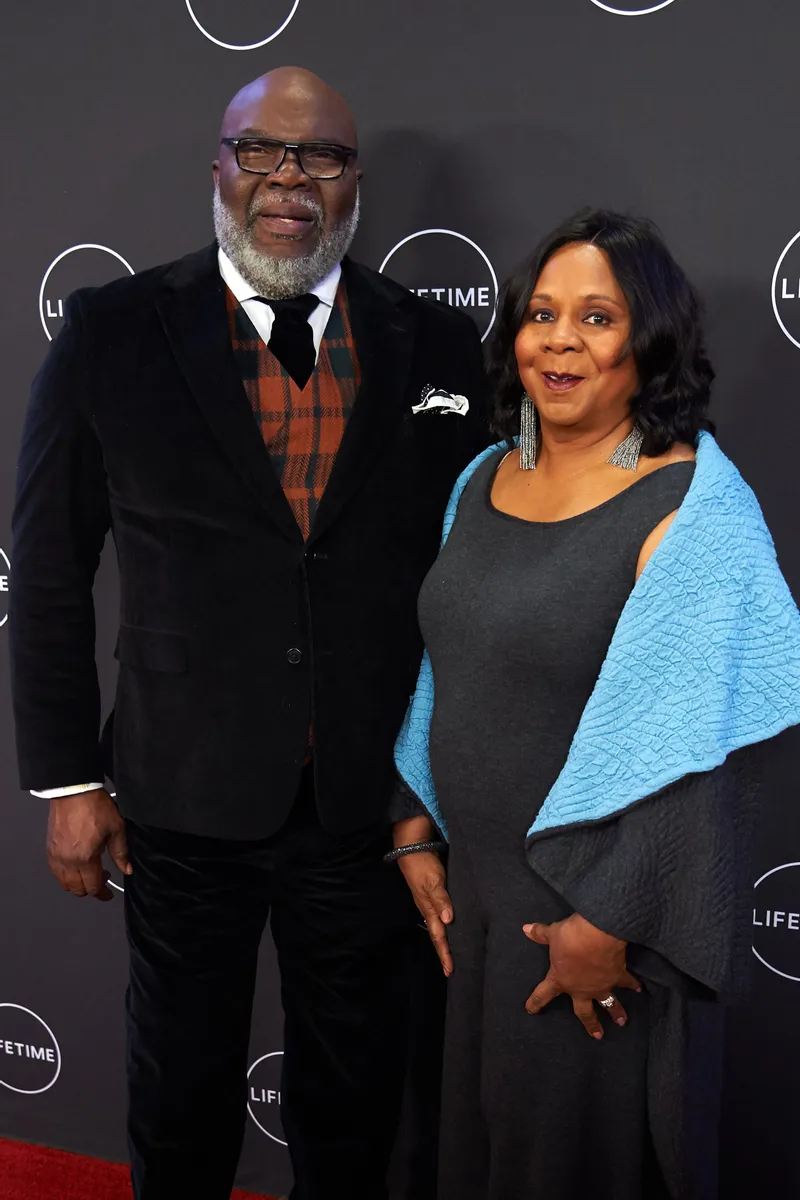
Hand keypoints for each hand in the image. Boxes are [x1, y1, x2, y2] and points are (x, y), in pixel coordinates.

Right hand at [46, 788, 131, 901]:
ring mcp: (56, 856)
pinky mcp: (49, 849)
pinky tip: (76, 866)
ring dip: (77, 884)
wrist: (74, 791)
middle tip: (103, 879)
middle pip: (77, 889)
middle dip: (91, 889)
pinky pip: (55, 872)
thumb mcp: (116, 828)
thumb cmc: (94, 806)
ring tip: (90, 872)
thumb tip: (127, 869)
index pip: (93, 887)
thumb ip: (121, 853)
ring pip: (64, 883)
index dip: (103, 894)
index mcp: (85, 858)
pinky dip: (65, 875)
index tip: (109, 894)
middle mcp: (68, 861)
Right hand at [399, 851, 453, 976]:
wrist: (412, 850)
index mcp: (429, 910)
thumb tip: (448, 920)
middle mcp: (430, 910)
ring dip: (446, 942)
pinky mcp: (434, 895)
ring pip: (439, 928)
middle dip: (445, 953)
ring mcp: (430, 903)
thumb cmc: (423, 865)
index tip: (450, 970)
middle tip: (452, 970)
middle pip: (438, 936)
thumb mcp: (433, 881)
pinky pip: (441, 916)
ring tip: (454, 954)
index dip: (445, 953)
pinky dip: (446, 927)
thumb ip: (441, 899)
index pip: (439, 937)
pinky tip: (452, 927)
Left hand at [523, 913, 640, 1038]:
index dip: (536, 1002)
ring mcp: (601, 985)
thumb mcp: (553, 933)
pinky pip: (626, 982)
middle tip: (596, 1035)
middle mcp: (582, 988)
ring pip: (609, 1003)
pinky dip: (633, 984)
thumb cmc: (570, 937)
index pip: (543, 993)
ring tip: (621, 1021)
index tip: (531, 1011)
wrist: (598, 934)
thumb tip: (526, 929)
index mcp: (561, 980)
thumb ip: (540, 934)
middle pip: (584, 1012)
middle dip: (590, 1024)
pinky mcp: (618, 976)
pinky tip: (639, 989)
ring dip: (616, 1012)